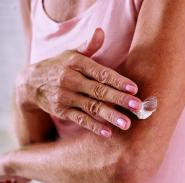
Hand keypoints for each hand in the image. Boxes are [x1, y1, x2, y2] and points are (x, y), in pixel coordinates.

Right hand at [16, 28, 141, 137]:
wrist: (31, 83)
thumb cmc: (59, 66)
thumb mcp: (71, 53)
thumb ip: (89, 46)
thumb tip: (101, 31)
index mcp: (77, 63)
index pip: (101, 73)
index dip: (118, 81)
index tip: (134, 88)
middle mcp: (71, 79)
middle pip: (99, 90)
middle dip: (119, 99)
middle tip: (137, 106)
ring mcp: (65, 96)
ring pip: (92, 107)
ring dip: (110, 116)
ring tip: (126, 123)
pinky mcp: (61, 111)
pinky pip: (80, 119)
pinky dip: (94, 126)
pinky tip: (107, 132)